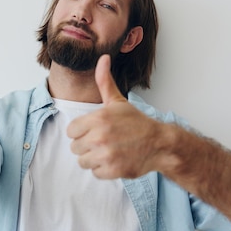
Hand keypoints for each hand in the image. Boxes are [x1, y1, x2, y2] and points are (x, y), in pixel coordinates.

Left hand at [67, 54, 167, 178]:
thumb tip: (103, 58)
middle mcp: (99, 137)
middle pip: (75, 147)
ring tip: (109, 151)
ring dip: (94, 159)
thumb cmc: (136, 122)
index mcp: (98, 119)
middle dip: (87, 146)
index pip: (71, 131)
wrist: (159, 143)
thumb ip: (104, 81)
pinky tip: (114, 160)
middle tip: (104, 142)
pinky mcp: (112, 170)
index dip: (82, 131)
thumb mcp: (118, 101)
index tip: (95, 130)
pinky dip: (103, 169)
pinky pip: (95, 173)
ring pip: (83, 161)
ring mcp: (106, 155)